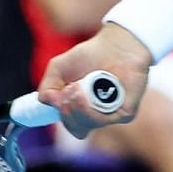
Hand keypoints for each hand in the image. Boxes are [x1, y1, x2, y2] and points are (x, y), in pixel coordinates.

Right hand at [38, 24, 151, 138]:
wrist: (115, 43)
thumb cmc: (88, 56)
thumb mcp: (58, 69)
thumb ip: (46, 88)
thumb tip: (47, 103)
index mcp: (81, 109)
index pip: (70, 124)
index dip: (61, 115)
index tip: (54, 99)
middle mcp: (96, 114)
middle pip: (76, 128)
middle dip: (66, 111)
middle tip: (66, 90)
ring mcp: (111, 114)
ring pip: (87, 124)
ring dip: (77, 108)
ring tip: (74, 88)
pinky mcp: (125, 112)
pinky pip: (105, 120)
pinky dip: (91, 109)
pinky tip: (89, 92)